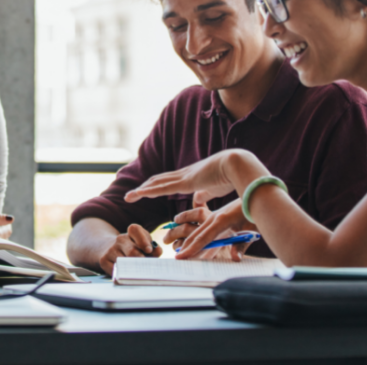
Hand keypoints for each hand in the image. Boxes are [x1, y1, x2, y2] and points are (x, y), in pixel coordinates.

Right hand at [97, 224, 161, 274]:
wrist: (108, 248)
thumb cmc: (132, 248)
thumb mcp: (143, 244)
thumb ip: (153, 248)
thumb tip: (158, 251)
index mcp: (131, 233)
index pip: (135, 230)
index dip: (143, 240)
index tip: (149, 250)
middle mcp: (120, 239)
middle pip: (132, 251)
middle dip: (141, 261)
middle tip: (147, 268)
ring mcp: (111, 250)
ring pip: (124, 263)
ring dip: (133, 270)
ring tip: (139, 273)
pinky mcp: (104, 260)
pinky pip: (116, 271)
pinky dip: (124, 274)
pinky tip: (128, 274)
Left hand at [125, 149, 267, 204]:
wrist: (238, 165)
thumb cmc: (231, 177)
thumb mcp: (214, 189)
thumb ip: (204, 194)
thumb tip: (197, 201)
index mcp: (191, 176)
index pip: (169, 181)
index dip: (157, 186)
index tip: (146, 191)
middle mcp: (184, 174)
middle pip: (158, 180)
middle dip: (144, 187)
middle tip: (131, 195)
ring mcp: (183, 177)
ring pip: (156, 183)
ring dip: (141, 190)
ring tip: (128, 196)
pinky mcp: (185, 182)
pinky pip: (162, 188)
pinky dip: (149, 191)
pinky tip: (139, 194)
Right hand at [174, 198, 255, 260]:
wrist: (256, 194)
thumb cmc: (254, 213)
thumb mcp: (251, 230)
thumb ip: (241, 245)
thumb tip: (235, 259)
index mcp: (221, 221)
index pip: (203, 238)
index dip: (191, 249)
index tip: (180, 257)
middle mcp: (214, 217)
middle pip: (196, 234)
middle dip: (185, 246)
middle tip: (175, 258)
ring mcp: (214, 215)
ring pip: (197, 229)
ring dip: (186, 240)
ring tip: (177, 248)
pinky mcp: (216, 215)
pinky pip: (202, 226)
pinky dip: (194, 234)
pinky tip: (189, 239)